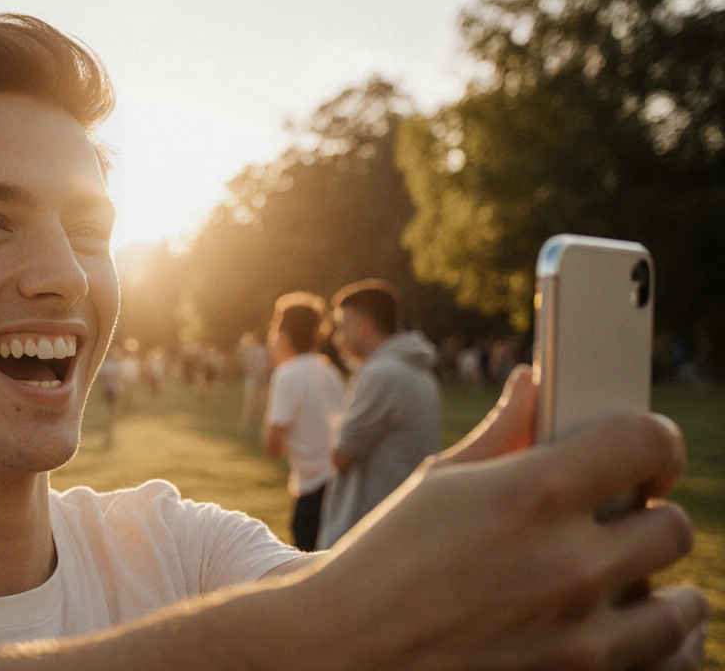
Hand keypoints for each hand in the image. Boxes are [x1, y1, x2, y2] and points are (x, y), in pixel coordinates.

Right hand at [312, 366, 707, 669]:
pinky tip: (628, 633)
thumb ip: (501, 434)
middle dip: (648, 522)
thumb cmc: (384, 561)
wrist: (344, 651)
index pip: (647, 441)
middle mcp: (565, 565)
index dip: (657, 444)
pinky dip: (659, 651)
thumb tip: (532, 383)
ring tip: (624, 587)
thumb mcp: (434, 485)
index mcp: (528, 495)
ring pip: (682, 609)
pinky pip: (669, 666)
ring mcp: (579, 638)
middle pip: (673, 529)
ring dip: (659, 593)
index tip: (650, 461)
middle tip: (615, 529)